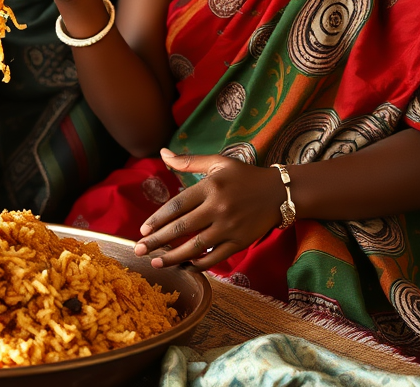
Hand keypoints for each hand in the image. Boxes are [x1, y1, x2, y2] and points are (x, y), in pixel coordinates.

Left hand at [134, 149, 287, 268]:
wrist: (280, 192)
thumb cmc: (244, 176)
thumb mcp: (217, 162)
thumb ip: (188, 161)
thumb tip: (162, 152)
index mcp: (209, 187)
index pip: (176, 205)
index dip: (158, 218)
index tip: (143, 229)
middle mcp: (218, 208)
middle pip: (182, 228)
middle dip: (158, 240)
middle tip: (139, 249)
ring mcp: (230, 227)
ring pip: (196, 246)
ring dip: (174, 256)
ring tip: (156, 262)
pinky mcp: (241, 242)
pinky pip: (217, 257)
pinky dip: (200, 264)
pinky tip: (186, 266)